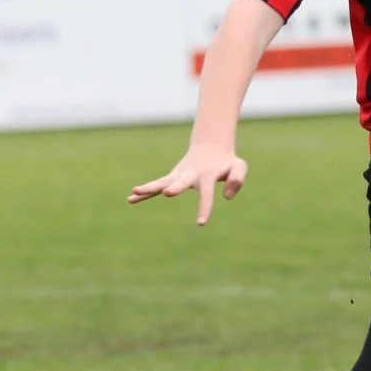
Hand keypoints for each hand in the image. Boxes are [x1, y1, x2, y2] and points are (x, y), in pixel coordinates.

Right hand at [128, 146, 248, 225]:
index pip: (206, 194)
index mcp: (208, 175)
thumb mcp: (239, 167)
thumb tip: (227, 197)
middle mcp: (191, 174)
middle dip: (175, 187)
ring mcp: (179, 175)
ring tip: (134, 193)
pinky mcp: (172, 176)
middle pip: (182, 182)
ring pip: (163, 181)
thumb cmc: (226, 161)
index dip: (204, 208)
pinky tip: (131, 199)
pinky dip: (145, 192)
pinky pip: (157, 185)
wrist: (210, 147)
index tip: (200, 223)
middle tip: (168, 193)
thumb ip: (237, 179)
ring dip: (150, 187)